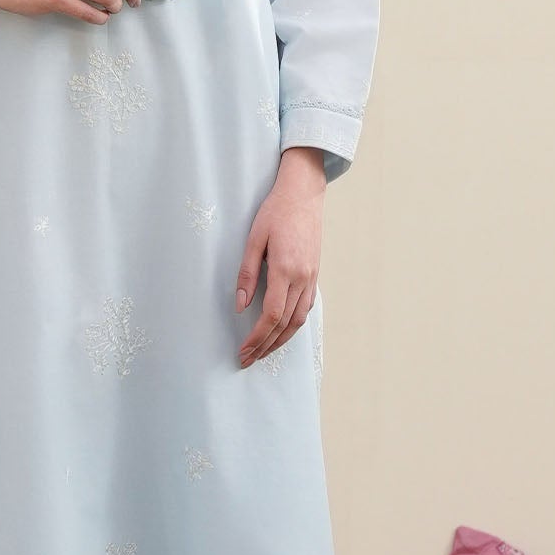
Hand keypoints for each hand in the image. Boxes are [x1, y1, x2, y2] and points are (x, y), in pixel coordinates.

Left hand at [235, 149, 326, 366]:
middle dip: (266, 346)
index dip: (256, 337)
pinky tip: (282, 332)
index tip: (243, 350)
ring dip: (281, 340)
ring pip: (298, 320)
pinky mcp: (314, 275)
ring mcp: (311, 277)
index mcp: (285, 268)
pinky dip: (293, 325)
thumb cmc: (276, 212)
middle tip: (248, 360)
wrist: (304, 194)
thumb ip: (246, 273)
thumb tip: (240, 305)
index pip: (271, 314)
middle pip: (285, 323)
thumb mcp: (254, 238)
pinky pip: (306, 308)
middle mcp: (302, 277)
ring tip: (263, 353)